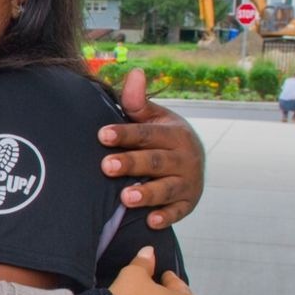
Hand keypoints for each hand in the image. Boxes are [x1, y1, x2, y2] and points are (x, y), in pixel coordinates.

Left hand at [99, 69, 204, 228]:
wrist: (192, 160)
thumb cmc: (162, 137)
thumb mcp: (154, 117)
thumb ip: (138, 102)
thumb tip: (134, 72)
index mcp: (173, 133)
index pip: (146, 134)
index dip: (125, 134)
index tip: (102, 135)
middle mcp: (184, 157)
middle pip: (155, 162)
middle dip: (130, 164)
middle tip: (105, 166)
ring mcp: (188, 182)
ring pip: (166, 188)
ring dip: (147, 194)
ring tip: (125, 197)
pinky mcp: (188, 203)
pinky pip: (179, 212)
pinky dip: (167, 217)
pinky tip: (152, 221)